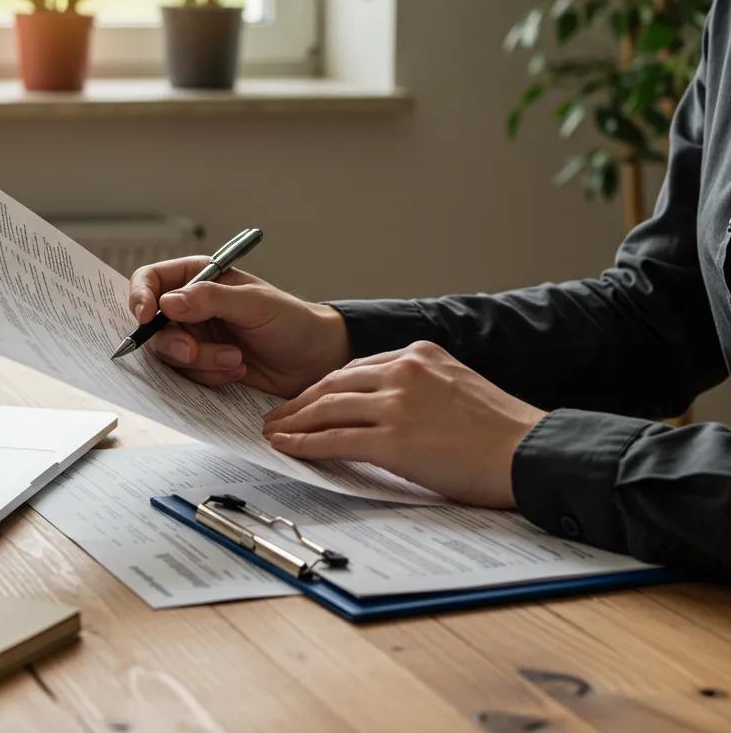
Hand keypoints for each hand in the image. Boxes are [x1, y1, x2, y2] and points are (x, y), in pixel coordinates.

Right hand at [128, 256, 350, 397]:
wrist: (314, 361)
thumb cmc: (292, 321)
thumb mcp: (254, 303)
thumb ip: (211, 299)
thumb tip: (167, 302)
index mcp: (199, 278)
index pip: (152, 279)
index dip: (140, 296)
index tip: (145, 316)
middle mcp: (191, 307)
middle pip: (154, 324)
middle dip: (175, 342)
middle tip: (195, 352)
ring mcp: (196, 338)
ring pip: (170, 354)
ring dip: (201, 362)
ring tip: (235, 360)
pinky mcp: (203, 366)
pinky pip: (187, 376)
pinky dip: (209, 376)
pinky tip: (236, 371)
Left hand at [261, 341, 545, 506]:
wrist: (531, 453)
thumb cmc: (501, 431)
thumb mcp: (456, 386)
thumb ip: (418, 386)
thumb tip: (385, 406)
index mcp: (419, 353)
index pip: (355, 368)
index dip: (325, 386)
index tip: (306, 399)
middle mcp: (404, 370)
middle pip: (334, 383)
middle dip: (300, 401)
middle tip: (277, 415)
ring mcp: (397, 403)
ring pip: (327, 407)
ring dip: (294, 421)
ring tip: (274, 432)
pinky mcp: (394, 439)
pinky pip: (335, 439)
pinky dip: (306, 443)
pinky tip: (289, 447)